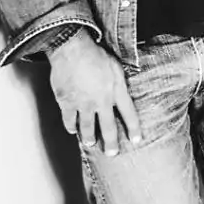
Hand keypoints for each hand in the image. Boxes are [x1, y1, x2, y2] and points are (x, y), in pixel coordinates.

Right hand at [47, 32, 141, 154]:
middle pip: (108, 127)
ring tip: (91, 144)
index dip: (133, 129)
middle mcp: (101, 101)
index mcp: (117, 91)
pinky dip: (71, 127)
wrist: (72, 50)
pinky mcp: (66, 103)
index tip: (136, 140)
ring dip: (89, 138)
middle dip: (111, 143)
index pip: (129, 115)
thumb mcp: (117, 68)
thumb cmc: (96, 54)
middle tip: (112, 153)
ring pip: (87, 128)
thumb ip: (120, 84)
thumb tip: (123, 94)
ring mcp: (83, 104)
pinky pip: (69, 120)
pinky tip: (73, 130)